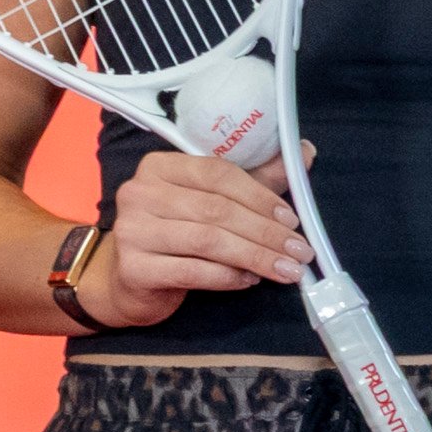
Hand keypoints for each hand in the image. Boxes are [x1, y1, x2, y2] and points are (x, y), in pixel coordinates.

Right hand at [88, 144, 309, 321]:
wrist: (128, 280)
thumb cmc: (176, 235)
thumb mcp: (212, 202)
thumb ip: (255, 180)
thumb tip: (304, 152)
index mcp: (160, 166)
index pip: (218, 174)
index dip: (260, 196)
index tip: (292, 220)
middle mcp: (140, 192)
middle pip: (217, 210)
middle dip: (266, 233)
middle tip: (299, 252)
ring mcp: (132, 230)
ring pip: (209, 240)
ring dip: (255, 257)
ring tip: (286, 270)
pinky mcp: (134, 267)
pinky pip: (194, 271)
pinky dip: (228, 277)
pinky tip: (249, 280)